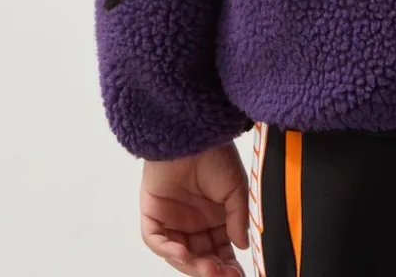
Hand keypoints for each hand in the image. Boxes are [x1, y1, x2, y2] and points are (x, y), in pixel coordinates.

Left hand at [140, 141, 249, 275]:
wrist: (193, 133)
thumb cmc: (216, 155)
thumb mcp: (236, 188)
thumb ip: (238, 218)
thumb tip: (242, 246)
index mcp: (215, 218)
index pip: (220, 251)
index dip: (228, 265)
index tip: (238, 275)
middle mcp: (193, 224)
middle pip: (200, 257)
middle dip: (212, 270)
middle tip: (224, 275)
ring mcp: (172, 221)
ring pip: (179, 254)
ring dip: (193, 265)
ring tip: (208, 269)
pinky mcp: (153, 215)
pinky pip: (157, 241)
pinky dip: (168, 250)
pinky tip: (184, 253)